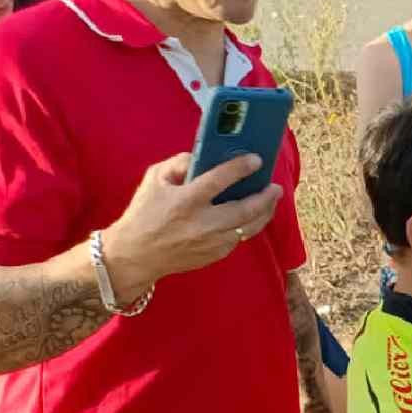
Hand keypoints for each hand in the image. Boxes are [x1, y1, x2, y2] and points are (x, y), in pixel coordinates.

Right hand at [106, 152, 285, 285]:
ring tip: (272, 200)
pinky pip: (239, 238)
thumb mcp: (154, 180)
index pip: (218, 180)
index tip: (256, 159)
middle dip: (266, 197)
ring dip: (265, 213)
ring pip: (249, 227)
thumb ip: (178, 164)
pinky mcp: (215, 255)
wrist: (135, 255)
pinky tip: (253, 216)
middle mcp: (202, 223)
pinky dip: (249, 226)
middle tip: (276, 187)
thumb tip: (203, 157)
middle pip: (245, 209)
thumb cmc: (143, 213)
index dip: (240, 168)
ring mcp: (211, 242)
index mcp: (185, 201)